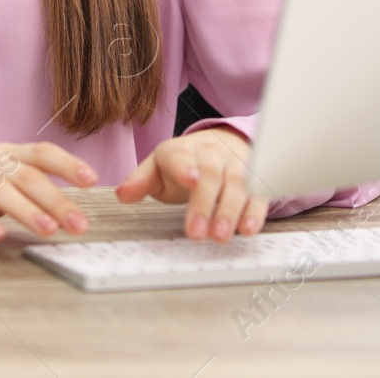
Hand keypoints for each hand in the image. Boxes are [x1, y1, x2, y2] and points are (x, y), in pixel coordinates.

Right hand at [0, 140, 97, 241]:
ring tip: (47, 230)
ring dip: (26, 210)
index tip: (92, 180)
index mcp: (2, 154)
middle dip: (56, 200)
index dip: (67, 164)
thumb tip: (59, 211)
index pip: (40, 153)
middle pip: (26, 175)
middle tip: (80, 224)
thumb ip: (20, 188)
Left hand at [115, 126, 268, 241]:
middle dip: (205, 204)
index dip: (186, 168)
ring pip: (237, 183)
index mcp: (181, 150)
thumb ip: (140, 181)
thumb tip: (121, 194)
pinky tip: (248, 229)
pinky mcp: (256, 176)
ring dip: (230, 211)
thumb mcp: (157, 168)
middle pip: (210, 174)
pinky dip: (255, 211)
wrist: (219, 142)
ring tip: (221, 236)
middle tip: (197, 233)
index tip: (190, 181)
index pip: (181, 156)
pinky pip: (258, 192)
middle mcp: (211, 153)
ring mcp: (235, 163)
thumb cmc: (182, 163)